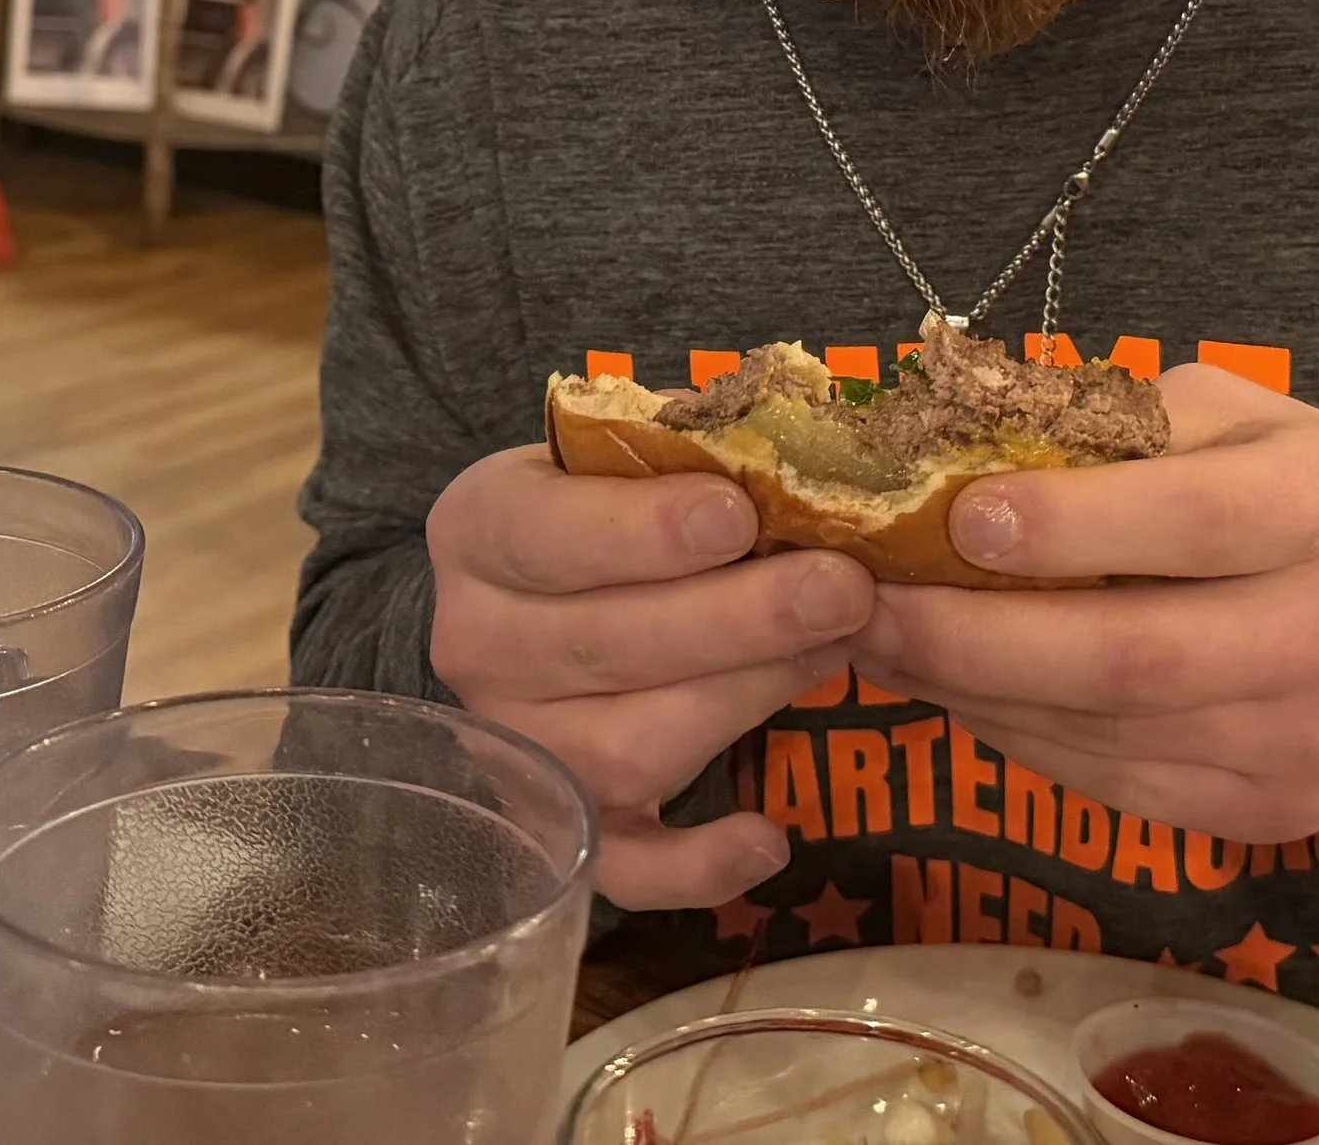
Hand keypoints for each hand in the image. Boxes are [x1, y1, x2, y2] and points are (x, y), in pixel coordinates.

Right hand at [426, 447, 876, 909]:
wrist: (544, 584)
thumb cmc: (612, 496)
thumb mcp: (624, 449)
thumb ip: (689, 450)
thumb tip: (798, 452)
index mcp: (478, 528)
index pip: (549, 534)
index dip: (643, 530)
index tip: (737, 516)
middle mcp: (476, 644)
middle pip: (604, 646)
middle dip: (736, 619)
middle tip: (841, 588)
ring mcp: (516, 745)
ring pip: (626, 747)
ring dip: (744, 702)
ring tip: (834, 651)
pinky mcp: (563, 826)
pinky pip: (622, 869)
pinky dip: (696, 869)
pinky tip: (768, 839)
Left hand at [848, 365, 1318, 841]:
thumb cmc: (1302, 480)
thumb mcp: (1235, 412)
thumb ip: (1118, 430)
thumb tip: (953, 451)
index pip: (1190, 523)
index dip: (1066, 527)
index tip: (954, 515)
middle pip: (1131, 656)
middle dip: (978, 636)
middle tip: (868, 603)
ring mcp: (1305, 743)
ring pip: (1105, 733)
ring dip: (973, 692)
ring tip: (883, 644)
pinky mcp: (1270, 814)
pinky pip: (1113, 783)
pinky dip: (1019, 736)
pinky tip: (956, 689)